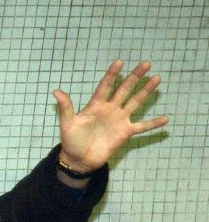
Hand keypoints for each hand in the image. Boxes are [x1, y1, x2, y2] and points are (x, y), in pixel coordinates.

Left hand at [54, 59, 167, 173]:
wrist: (78, 160)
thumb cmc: (71, 141)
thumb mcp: (67, 123)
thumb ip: (65, 107)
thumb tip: (55, 91)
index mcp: (95, 105)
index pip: (105, 86)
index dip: (111, 74)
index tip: (119, 62)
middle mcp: (110, 109)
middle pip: (124, 89)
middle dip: (134, 77)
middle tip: (146, 64)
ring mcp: (119, 120)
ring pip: (135, 102)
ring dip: (146, 91)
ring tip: (157, 79)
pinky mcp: (125, 132)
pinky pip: (142, 127)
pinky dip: (153, 123)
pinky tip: (165, 118)